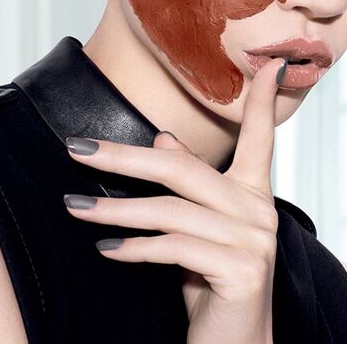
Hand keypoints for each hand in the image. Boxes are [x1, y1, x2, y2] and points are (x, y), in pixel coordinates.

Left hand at [63, 56, 286, 343]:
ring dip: (115, 209)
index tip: (272, 62)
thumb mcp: (198, 231)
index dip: (264, 99)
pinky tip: (107, 249)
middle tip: (77, 148)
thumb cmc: (213, 285)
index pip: (260, 138)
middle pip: (183, 168)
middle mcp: (258, 209)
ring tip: (74, 208)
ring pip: (170, 209)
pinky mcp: (242, 269)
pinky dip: (135, 247)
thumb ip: (187, 185)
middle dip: (124, 156)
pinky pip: (175, 247)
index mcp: (251, 194)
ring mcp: (253, 239)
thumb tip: (163, 138)